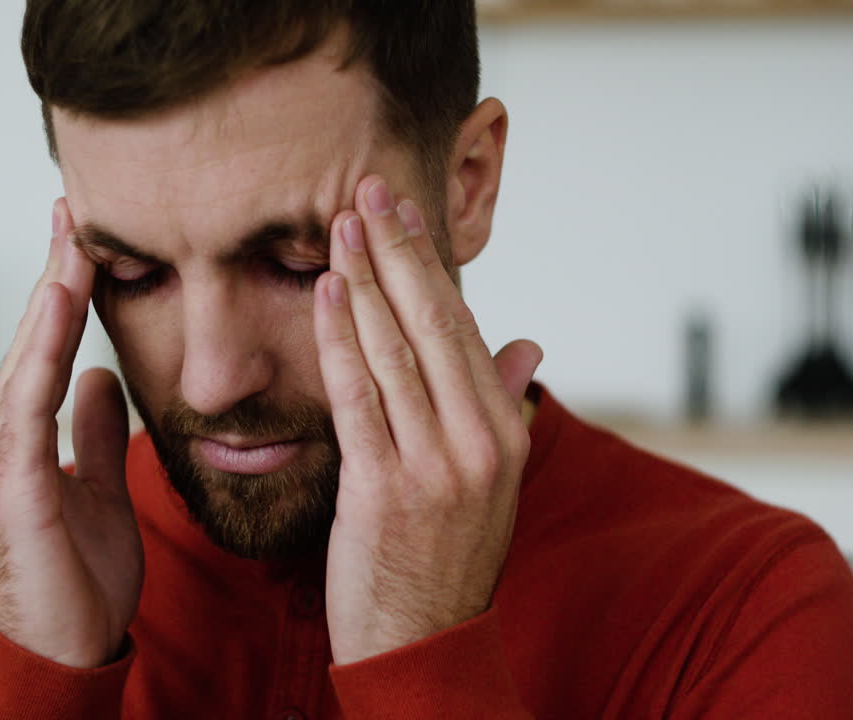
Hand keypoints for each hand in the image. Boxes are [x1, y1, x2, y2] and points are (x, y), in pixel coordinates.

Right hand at [0, 198, 142, 668]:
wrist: (65, 653)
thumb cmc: (80, 579)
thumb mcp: (101, 490)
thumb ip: (96, 434)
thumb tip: (101, 378)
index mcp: (24, 442)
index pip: (46, 350)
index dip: (64, 294)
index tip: (85, 238)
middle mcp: (2, 444)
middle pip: (29, 344)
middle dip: (52, 277)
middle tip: (72, 211)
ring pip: (23, 365)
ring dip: (48, 304)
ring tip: (72, 245)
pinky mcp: (12, 491)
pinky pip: (28, 411)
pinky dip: (41, 358)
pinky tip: (60, 317)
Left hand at [316, 175, 542, 664]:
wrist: (424, 644)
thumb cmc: (448, 558)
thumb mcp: (495, 482)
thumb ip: (503, 403)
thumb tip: (526, 341)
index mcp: (506, 433)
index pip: (465, 329)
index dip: (430, 267)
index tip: (406, 216)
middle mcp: (478, 442)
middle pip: (432, 325)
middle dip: (398, 252)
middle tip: (369, 191)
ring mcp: (433, 465)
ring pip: (394, 350)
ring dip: (364, 280)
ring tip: (342, 225)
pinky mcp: (382, 488)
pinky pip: (358, 396)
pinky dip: (340, 338)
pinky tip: (326, 292)